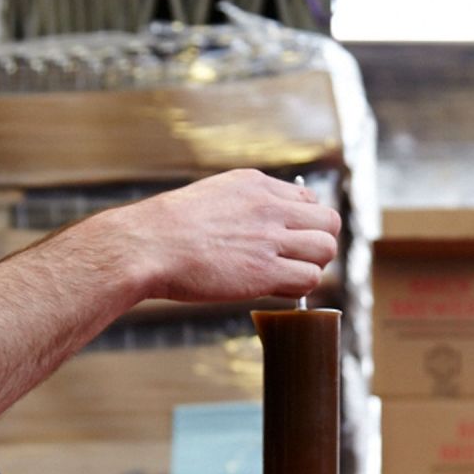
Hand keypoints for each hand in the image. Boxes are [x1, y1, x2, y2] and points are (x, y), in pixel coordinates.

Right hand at [82, 169, 341, 302]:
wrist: (145, 245)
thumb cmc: (165, 230)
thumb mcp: (210, 198)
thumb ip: (242, 207)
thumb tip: (259, 231)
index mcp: (255, 184)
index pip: (308, 198)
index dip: (302, 223)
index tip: (287, 240)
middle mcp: (269, 205)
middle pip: (328, 221)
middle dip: (317, 242)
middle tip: (294, 260)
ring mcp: (270, 237)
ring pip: (326, 249)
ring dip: (312, 266)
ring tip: (286, 276)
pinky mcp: (265, 270)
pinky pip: (309, 278)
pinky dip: (299, 288)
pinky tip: (277, 290)